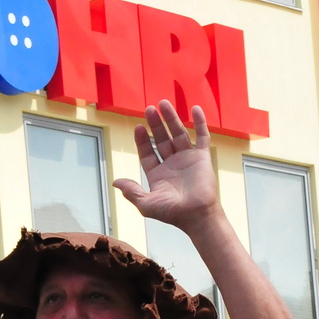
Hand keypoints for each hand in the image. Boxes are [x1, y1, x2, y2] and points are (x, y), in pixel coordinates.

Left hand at [112, 101, 218, 234]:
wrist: (198, 215)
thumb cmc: (173, 213)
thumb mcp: (146, 203)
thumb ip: (131, 191)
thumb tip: (115, 182)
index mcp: (158, 175)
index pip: (148, 153)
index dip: (142, 140)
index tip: (138, 127)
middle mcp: (172, 165)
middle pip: (162, 139)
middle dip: (156, 124)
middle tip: (149, 109)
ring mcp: (188, 159)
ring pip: (179, 134)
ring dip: (172, 119)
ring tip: (163, 103)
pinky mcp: (203, 157)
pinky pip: (202, 136)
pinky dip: (199, 122)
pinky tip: (194, 108)